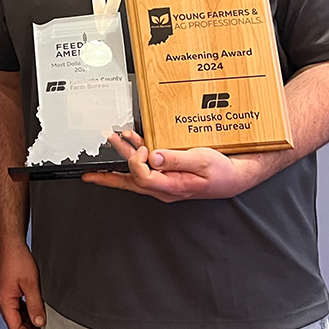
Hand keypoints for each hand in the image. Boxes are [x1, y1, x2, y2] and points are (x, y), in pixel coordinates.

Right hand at [0, 239, 45, 328]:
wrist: (10, 242)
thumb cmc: (16, 258)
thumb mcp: (31, 284)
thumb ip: (35, 305)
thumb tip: (39, 321)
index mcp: (4, 300)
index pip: (15, 326)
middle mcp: (1, 298)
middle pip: (14, 321)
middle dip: (28, 328)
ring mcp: (3, 292)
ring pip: (15, 313)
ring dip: (27, 319)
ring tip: (40, 322)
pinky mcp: (6, 287)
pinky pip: (15, 304)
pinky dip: (24, 309)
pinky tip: (33, 308)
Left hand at [80, 130, 261, 201]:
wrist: (238, 175)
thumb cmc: (224, 172)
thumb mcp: (202, 162)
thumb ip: (177, 159)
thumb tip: (154, 156)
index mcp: (171, 187)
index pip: (142, 178)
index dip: (135, 161)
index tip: (140, 146)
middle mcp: (165, 188)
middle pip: (130, 182)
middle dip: (109, 175)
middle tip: (89, 171)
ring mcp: (166, 182)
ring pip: (137, 174)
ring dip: (122, 159)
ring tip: (110, 142)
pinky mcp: (169, 174)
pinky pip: (148, 167)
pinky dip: (137, 155)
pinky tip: (133, 141)